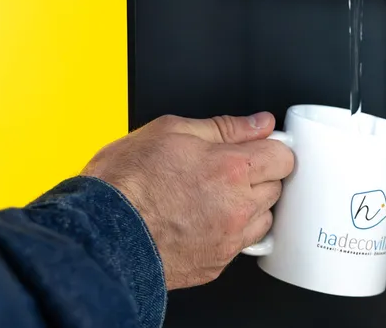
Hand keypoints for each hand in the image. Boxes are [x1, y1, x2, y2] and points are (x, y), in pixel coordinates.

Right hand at [81, 112, 293, 288]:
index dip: (270, 147)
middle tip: (225, 168)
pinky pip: (241, 244)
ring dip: (249, 205)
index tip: (258, 146)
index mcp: (230, 168)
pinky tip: (204, 218)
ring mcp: (228, 239)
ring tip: (214, 195)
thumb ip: (224, 127)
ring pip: (264, 218)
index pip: (283, 156)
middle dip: (258, 174)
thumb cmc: (126, 182)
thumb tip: (257, 123)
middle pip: (277, 187)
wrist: (102, 230)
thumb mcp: (170, 130)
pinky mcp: (216, 263)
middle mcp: (237, 207)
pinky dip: (231, 231)